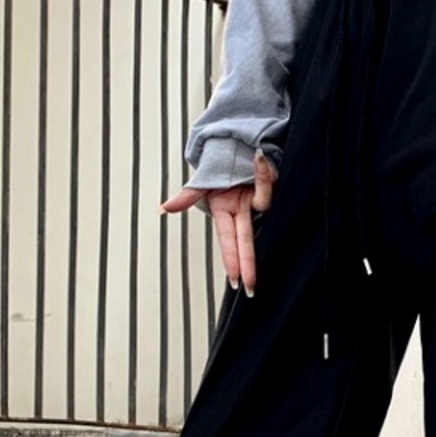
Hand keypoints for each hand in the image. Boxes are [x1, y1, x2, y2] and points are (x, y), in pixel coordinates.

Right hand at [160, 151, 276, 296]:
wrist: (235, 149)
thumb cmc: (219, 168)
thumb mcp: (202, 183)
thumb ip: (186, 196)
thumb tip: (164, 209)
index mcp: (226, 211)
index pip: (230, 241)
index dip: (232, 259)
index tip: (236, 280)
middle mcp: (243, 210)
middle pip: (247, 239)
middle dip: (248, 263)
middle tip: (250, 287)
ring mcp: (258, 199)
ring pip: (263, 200)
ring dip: (260, 179)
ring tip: (256, 161)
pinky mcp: (271, 185)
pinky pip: (267, 177)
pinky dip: (262, 169)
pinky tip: (260, 158)